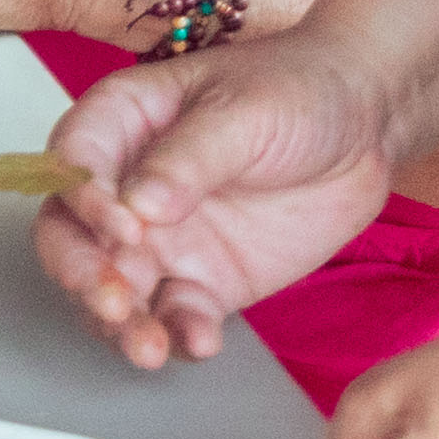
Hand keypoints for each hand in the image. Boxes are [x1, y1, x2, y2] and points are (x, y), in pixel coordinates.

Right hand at [37, 30, 413, 374]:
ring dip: (121, 323)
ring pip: (116, 289)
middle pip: (73, 238)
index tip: (125, 230)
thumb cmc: (295, 89)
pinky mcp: (206, 281)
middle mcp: (126, 188)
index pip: (73, 166)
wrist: (365, 127)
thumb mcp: (242, 111)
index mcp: (120, 125)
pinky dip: (181, 335)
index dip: (84, 202)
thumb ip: (188, 158)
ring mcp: (163, 241)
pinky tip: (201, 342)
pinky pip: (178, 316)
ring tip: (149, 348)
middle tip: (114, 304)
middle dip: (83, 275)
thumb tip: (139, 207)